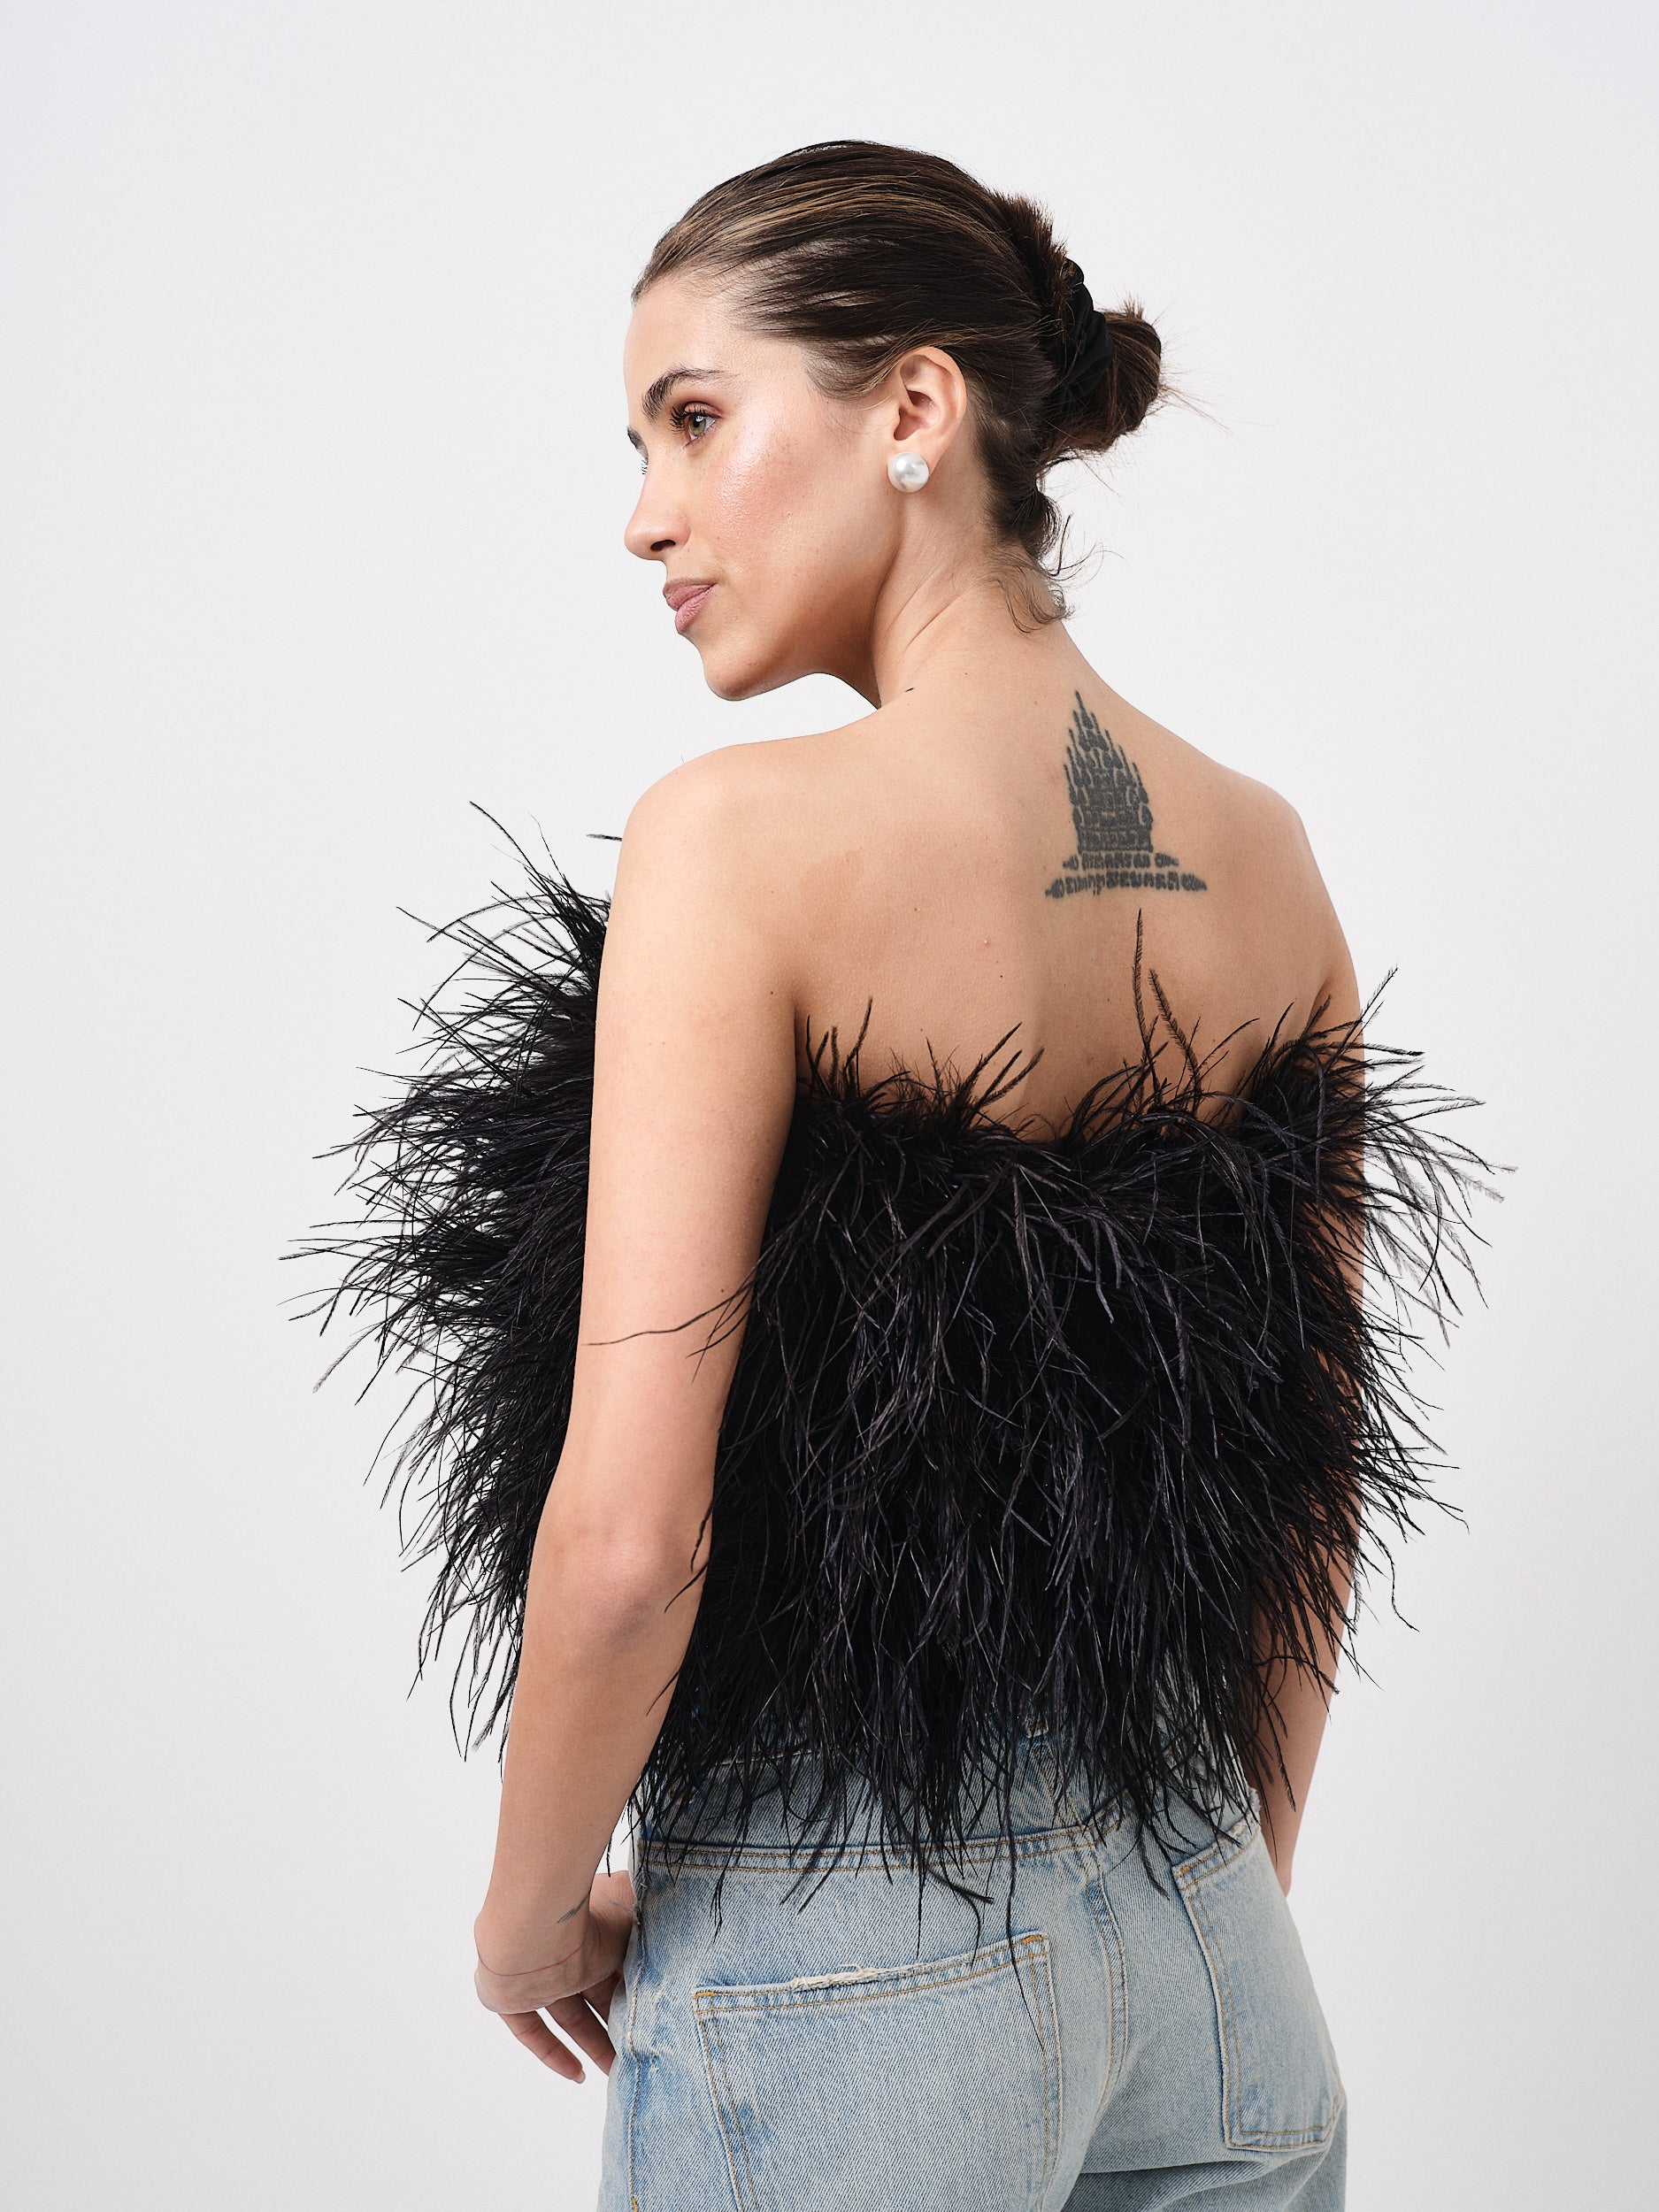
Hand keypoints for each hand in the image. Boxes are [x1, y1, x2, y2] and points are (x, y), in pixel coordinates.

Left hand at [473, 1869, 637, 2082]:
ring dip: (593, 2044)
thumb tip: (665, 1924)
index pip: (617, 1965)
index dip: (633, 1989)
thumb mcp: (633, 1919)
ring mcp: (535, 1978)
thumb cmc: (587, 1915)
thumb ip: (646, 1929)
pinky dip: (553, 2053)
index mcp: (589, 1931)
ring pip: (569, 2017)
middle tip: (640, 2049)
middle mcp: (563, 1955)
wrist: (533, 1927)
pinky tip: (575, 2073)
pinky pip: (532, 2032)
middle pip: (595, 1995)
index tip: (653, 2011)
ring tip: (617, 2071)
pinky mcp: (510, 2000)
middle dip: (617, 2022)